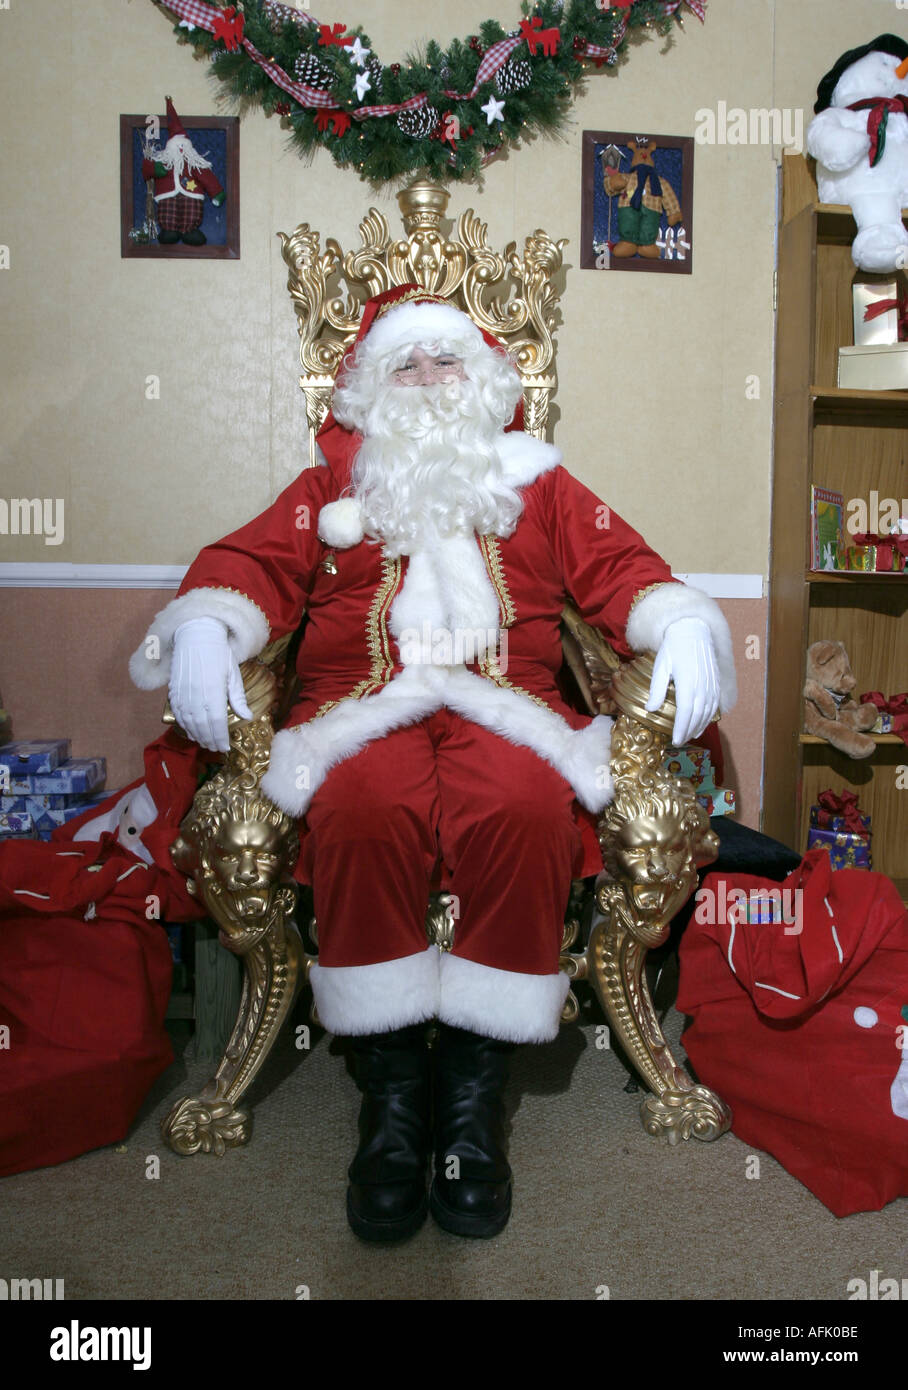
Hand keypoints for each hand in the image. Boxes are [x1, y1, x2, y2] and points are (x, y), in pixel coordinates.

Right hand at [169, 617, 253, 751]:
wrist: (195, 636)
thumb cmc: (219, 653)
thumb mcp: (233, 673)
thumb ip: (238, 697)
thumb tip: (247, 717)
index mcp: (214, 691)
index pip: (217, 723)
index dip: (221, 738)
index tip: (225, 747)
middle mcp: (196, 695)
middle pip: (202, 726)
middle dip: (210, 740)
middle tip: (216, 748)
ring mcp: (183, 694)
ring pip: (188, 723)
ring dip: (197, 736)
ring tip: (205, 742)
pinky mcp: (174, 691)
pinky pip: (178, 714)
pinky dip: (184, 726)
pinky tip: (191, 731)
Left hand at [646, 617, 719, 744]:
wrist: (693, 632)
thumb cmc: (673, 648)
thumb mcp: (660, 666)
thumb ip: (657, 689)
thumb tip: (650, 709)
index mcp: (687, 682)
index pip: (685, 712)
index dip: (681, 728)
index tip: (675, 741)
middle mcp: (702, 686)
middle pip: (697, 716)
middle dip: (688, 731)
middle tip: (679, 742)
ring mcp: (711, 685)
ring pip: (707, 712)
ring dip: (699, 727)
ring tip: (689, 737)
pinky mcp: (716, 683)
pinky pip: (714, 705)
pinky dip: (708, 717)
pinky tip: (701, 724)